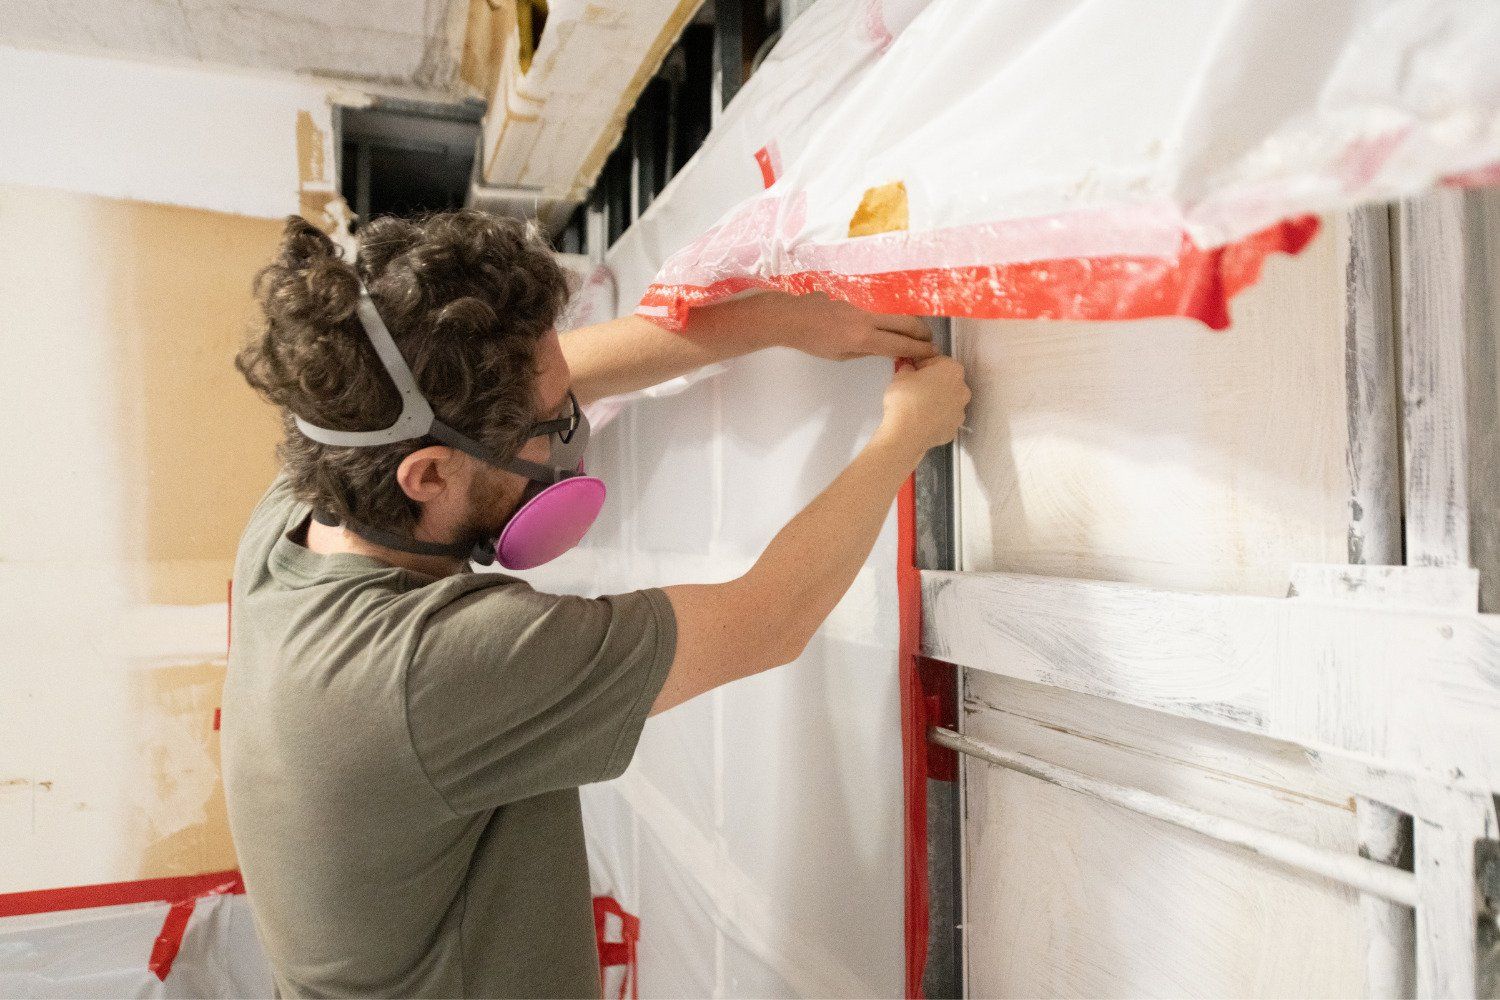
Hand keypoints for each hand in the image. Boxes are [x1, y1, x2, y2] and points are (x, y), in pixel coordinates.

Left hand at [766, 292, 937, 360]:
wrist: (792, 317)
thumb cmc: (813, 342)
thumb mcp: (840, 356)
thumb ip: (864, 351)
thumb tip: (882, 348)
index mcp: (864, 338)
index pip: (899, 345)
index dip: (918, 350)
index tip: (932, 353)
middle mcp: (867, 320)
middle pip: (905, 323)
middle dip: (922, 332)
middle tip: (931, 341)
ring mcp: (861, 308)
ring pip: (892, 316)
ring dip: (906, 326)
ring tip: (912, 336)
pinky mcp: (854, 302)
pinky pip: (876, 313)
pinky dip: (886, 322)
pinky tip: (879, 329)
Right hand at [874, 356, 969, 458]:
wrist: (906, 433)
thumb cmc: (905, 399)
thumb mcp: (900, 375)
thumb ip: (908, 368)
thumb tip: (909, 370)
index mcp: (952, 370)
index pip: (937, 361)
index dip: (922, 365)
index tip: (912, 372)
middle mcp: (962, 389)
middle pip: (947, 382)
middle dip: (933, 384)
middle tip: (914, 389)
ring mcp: (960, 411)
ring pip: (948, 401)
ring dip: (936, 401)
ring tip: (917, 407)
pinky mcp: (954, 428)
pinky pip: (944, 419)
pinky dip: (935, 419)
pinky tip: (921, 420)